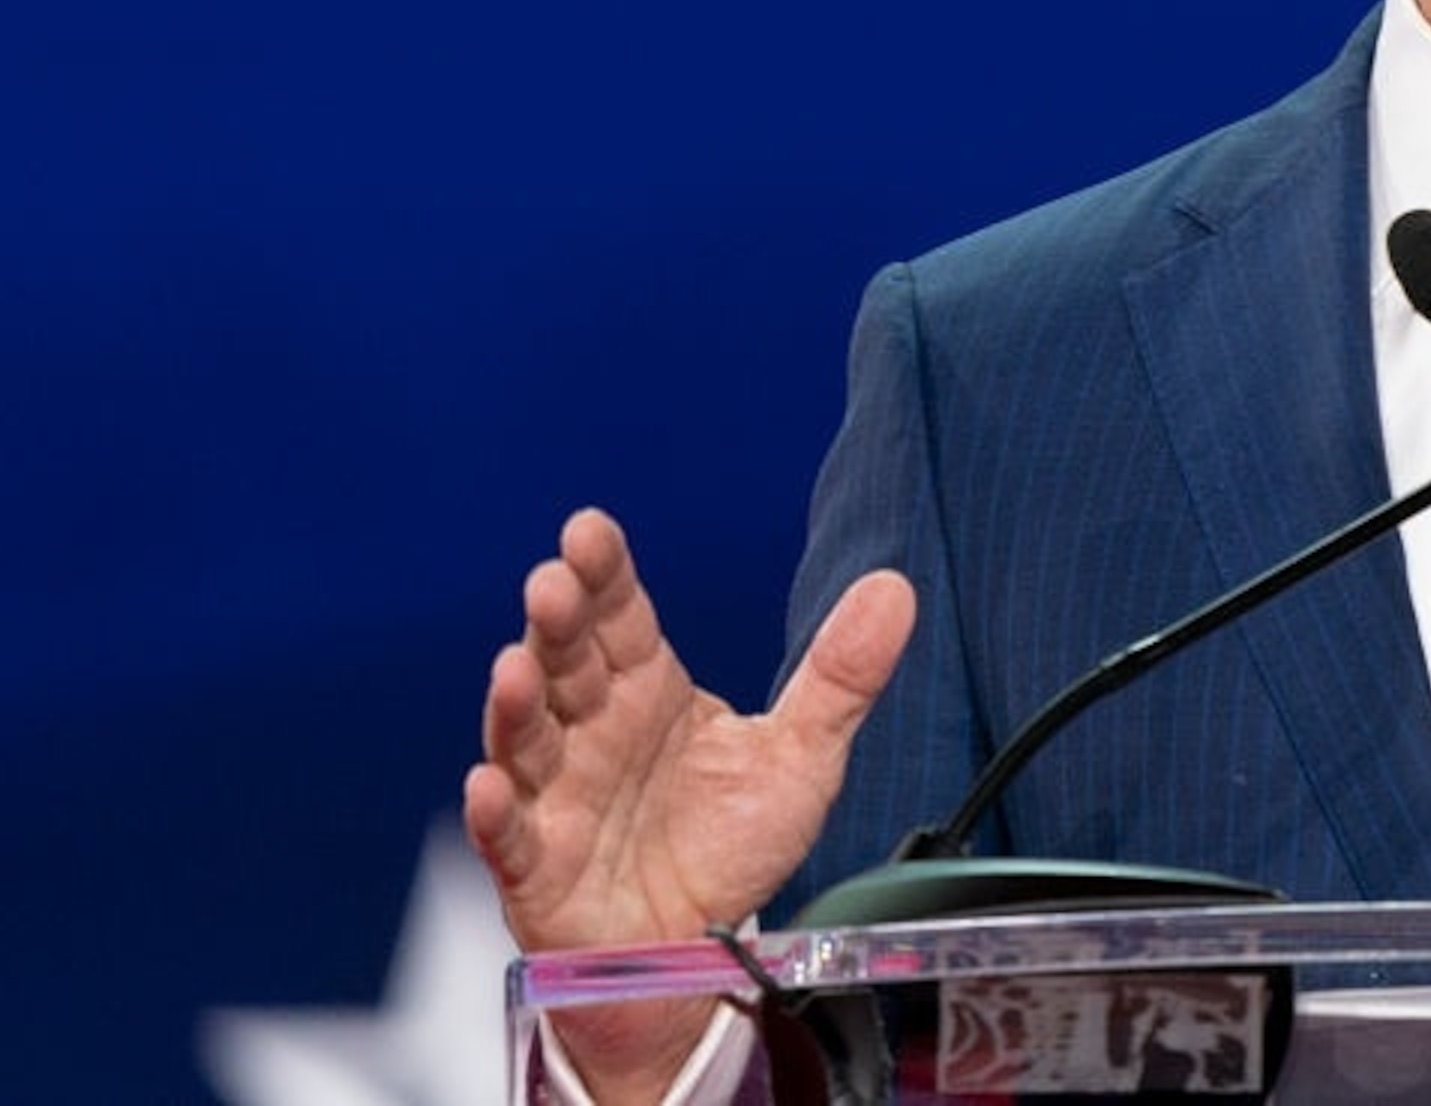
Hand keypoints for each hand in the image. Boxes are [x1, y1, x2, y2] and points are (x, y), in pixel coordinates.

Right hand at [462, 508, 913, 1099]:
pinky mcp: (538, 868)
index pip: (620, 618)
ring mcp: (559, 796)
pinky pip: (510, 838)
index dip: (604, 574)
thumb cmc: (729, 844)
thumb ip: (840, 675)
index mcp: (647, 691)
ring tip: (515, 669)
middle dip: (557, 624)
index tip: (590, 530)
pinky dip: (495, 815)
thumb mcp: (802, 755)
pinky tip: (489, 787)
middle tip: (554, 583)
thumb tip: (893, 586)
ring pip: (528, 741)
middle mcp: (593, 732)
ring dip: (516, 706)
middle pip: (567, 664)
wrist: (699, 948)